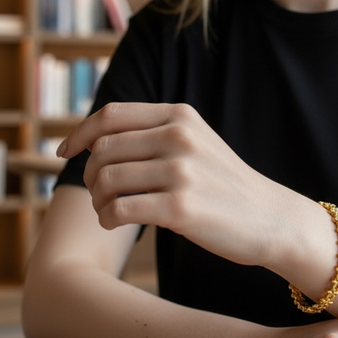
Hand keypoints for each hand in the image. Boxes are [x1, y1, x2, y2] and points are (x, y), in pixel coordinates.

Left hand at [57, 102, 295, 266]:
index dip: (80, 133)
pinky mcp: (181, 207)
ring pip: (105, 180)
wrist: (271, 218)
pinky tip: (115, 222)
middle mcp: (179, 137)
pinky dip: (107, 218)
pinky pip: (119, 209)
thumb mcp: (196, 141)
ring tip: (107, 211)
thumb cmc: (224, 184)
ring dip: (96, 200)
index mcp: (180, 116)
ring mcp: (181, 171)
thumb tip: (92, 139)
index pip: (111, 115)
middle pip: (103, 149)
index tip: (66, 151)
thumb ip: (154, 132)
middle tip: (97, 193)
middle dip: (88, 173)